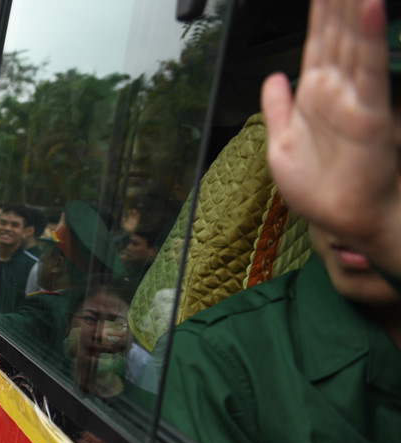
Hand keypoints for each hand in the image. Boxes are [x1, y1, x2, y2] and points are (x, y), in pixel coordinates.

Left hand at [261, 0, 400, 258]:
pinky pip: (369, 73)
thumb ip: (276, 109)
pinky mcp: (370, 115)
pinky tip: (370, 10)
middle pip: (336, 31)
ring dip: (353, 8)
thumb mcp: (282, 145)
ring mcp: (354, 99)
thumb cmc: (320, 189)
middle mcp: (336, 90)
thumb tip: (273, 79)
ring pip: (353, 40)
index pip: (317, 39)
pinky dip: (369, 41)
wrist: (344, 221)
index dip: (319, 8)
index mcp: (315, 93)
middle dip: (337, 1)